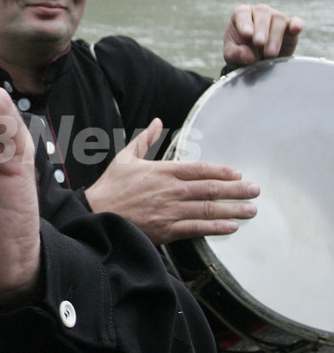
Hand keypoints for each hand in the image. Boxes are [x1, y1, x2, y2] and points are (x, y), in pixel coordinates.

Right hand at [85, 118, 259, 245]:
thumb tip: (155, 122)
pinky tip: (231, 226)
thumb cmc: (111, 187)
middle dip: (236, 190)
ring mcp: (171, 211)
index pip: (200, 169)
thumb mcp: (125, 158)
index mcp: (163, 171)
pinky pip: (198, 229)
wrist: (97, 215)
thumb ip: (144, 140)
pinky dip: (216, 227)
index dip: (221, 171)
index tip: (238, 174)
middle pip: (211, 189)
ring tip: (251, 210)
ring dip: (233, 209)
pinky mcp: (167, 230)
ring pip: (209, 209)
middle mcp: (172, 190)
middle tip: (255, 190)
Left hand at [223, 3, 303, 68]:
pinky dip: (297, 24)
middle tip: (259, 44)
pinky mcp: (290, 28)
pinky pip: (296, 22)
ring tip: (270, 54)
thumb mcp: (232, 56)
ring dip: (275, 36)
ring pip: (279, 18)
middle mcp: (259, 13)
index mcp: (241, 15)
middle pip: (263, 13)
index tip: (247, 34)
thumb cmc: (240, 53)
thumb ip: (237, 54)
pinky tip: (296, 29)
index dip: (245, 22)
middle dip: (261, 29)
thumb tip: (248, 55)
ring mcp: (276, 18)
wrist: (255, 62)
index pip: (242, 13)